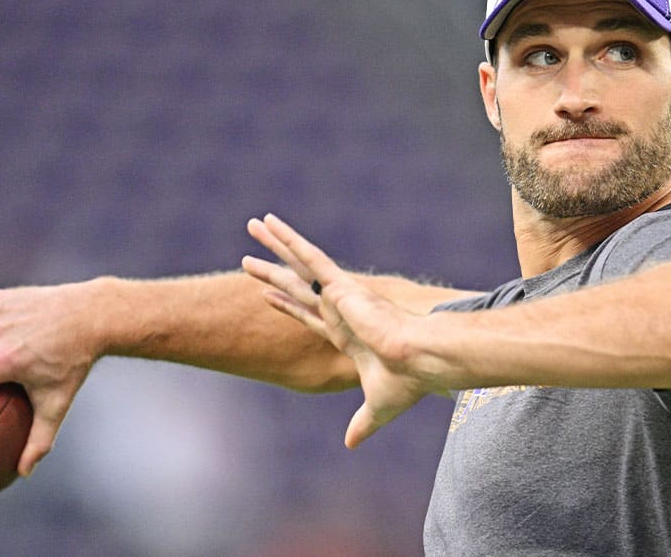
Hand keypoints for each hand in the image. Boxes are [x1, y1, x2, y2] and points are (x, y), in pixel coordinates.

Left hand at [242, 214, 435, 448]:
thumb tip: (351, 445)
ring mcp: (339, 295)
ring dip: (274, 246)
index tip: (268, 295)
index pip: (309, 317)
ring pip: (298, 265)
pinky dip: (289, 240)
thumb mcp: (379, 407)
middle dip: (273, 272)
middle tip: (248, 259)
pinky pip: (309, 257)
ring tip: (252, 224)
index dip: (288, 306)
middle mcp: (341, 310)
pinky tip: (270, 224)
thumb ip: (362, 423)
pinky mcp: (341, 285)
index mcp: (347, 334)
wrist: (422, 360)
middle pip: (297, 287)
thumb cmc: (408, 381)